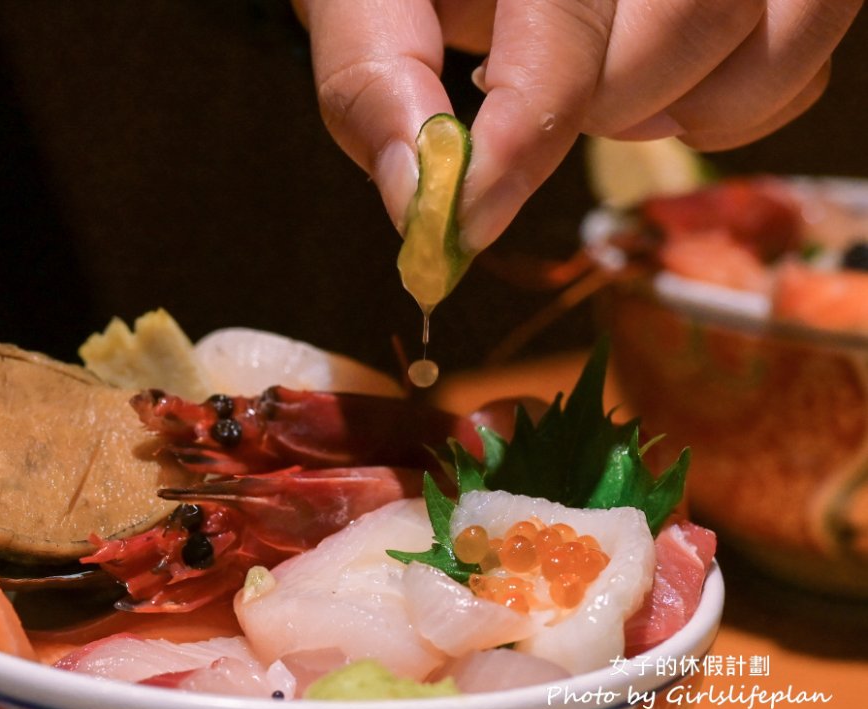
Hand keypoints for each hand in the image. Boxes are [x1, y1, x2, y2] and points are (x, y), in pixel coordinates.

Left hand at [296, 0, 861, 250]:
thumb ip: (371, 75)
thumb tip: (414, 196)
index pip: (565, 21)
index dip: (523, 136)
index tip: (469, 220)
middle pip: (693, 21)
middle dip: (605, 102)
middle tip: (536, 96)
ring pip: (777, 40)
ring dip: (683, 109)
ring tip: (600, 88)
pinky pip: (804, 59)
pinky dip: (737, 105)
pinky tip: (659, 84)